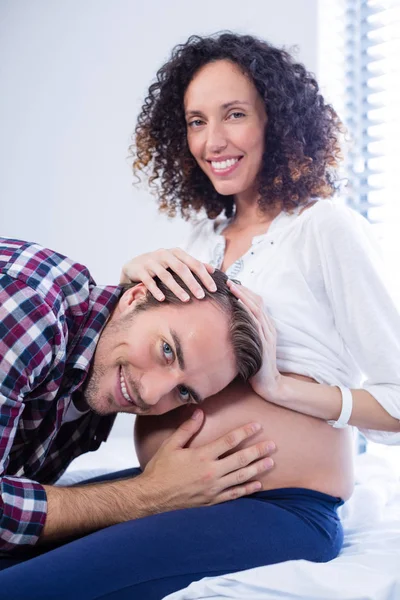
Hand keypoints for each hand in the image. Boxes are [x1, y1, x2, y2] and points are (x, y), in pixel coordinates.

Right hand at [120, 248, 215, 301]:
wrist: (135, 264)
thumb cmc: (161, 264)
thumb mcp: (177, 261)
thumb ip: (193, 264)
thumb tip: (213, 269)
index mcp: (176, 252)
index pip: (194, 263)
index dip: (205, 276)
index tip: (214, 289)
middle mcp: (164, 254)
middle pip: (181, 268)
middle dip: (192, 283)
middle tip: (201, 296)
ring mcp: (151, 262)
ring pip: (166, 275)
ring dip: (176, 288)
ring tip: (186, 300)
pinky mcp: (140, 270)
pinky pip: (149, 281)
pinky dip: (156, 290)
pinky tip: (162, 299)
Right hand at [141, 409, 274, 509]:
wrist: (151, 498)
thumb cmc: (160, 470)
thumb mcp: (171, 445)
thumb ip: (187, 429)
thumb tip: (199, 413)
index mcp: (201, 456)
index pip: (229, 441)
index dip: (245, 432)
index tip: (257, 426)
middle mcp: (211, 472)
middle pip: (240, 459)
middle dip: (258, 451)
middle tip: (273, 445)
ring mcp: (213, 488)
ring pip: (241, 477)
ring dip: (258, 469)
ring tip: (271, 462)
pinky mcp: (212, 501)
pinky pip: (234, 495)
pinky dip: (247, 489)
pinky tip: (258, 485)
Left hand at [226, 280, 282, 401]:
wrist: (269, 383)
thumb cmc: (257, 366)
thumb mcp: (251, 346)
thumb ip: (245, 333)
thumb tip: (230, 324)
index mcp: (267, 326)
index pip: (256, 303)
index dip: (244, 292)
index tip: (230, 285)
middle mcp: (269, 327)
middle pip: (256, 302)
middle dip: (242, 290)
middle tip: (228, 281)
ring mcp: (268, 334)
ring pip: (256, 309)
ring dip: (243, 296)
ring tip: (231, 287)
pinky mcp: (264, 342)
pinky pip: (256, 322)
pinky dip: (247, 311)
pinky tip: (238, 304)